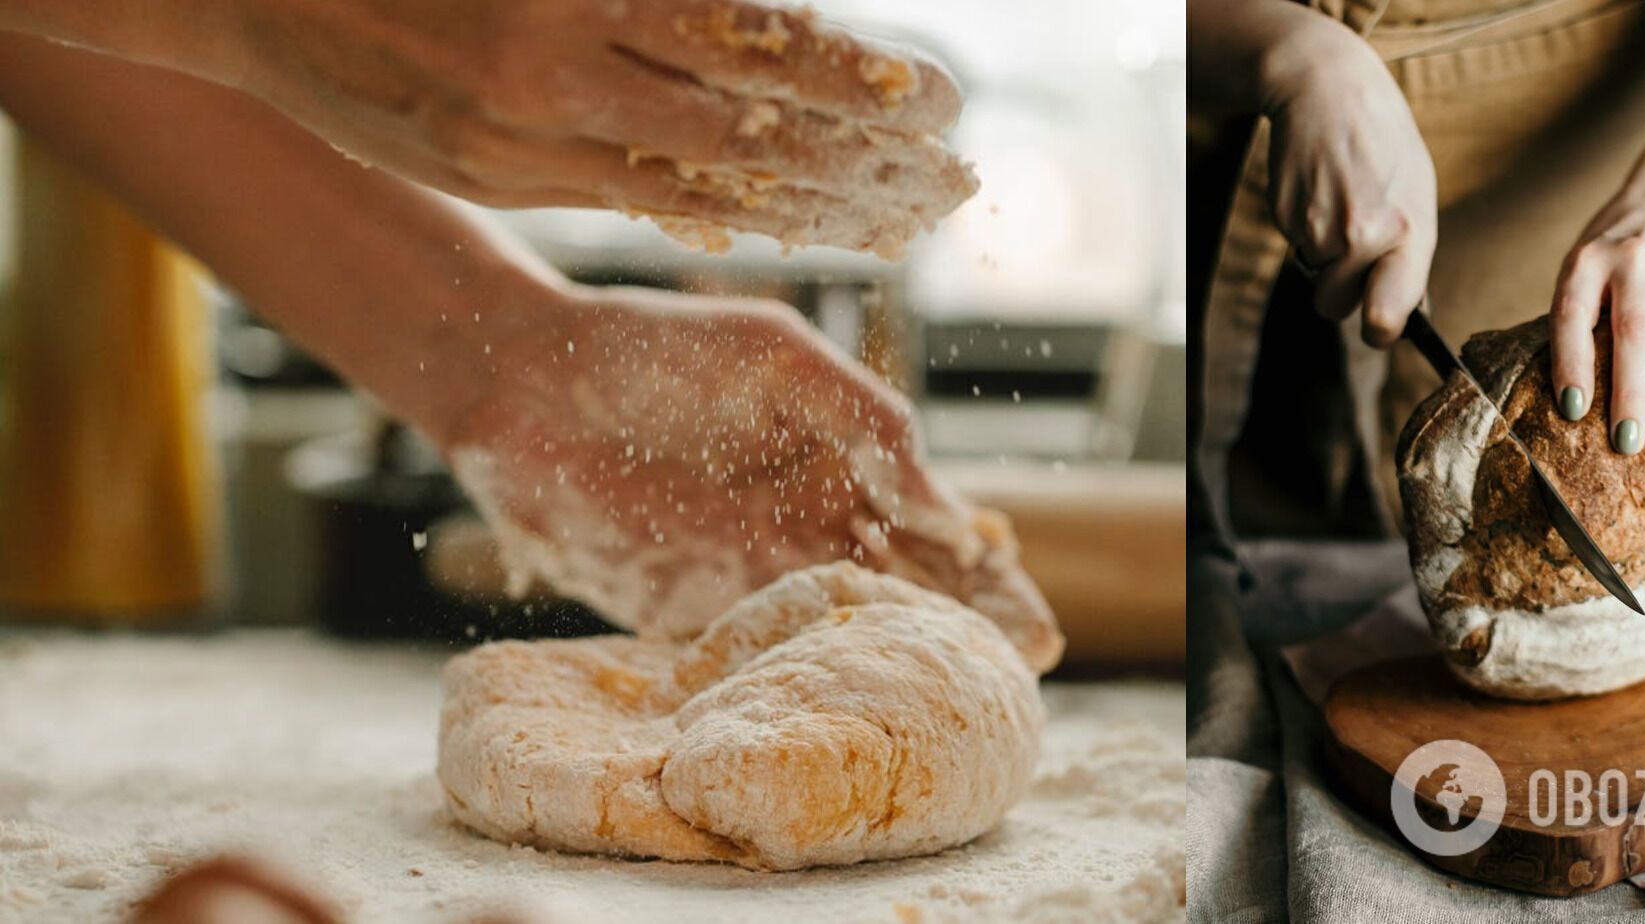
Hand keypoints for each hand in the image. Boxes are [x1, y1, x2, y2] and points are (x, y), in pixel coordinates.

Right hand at [216, 0, 970, 249]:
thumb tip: (764, 7)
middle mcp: (557, 61)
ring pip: (703, 183)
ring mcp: (526, 132)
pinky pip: (636, 202)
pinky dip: (727, 215)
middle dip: (863, 157)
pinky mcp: (502, 173)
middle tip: (951, 180)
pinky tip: (796, 224)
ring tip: (898, 222)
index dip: (852, 73)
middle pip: (750, 125)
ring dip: (813, 206)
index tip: (933, 98)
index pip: (754, 34)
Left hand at [434, 285, 1061, 670]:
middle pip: (909, 592)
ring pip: (850, 633)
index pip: (936, 529)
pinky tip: (856, 713)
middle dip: (969, 632)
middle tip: (1024, 673)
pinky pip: (764, 660)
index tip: (1036, 624)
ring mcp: (751, 574)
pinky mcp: (688, 615)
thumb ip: (867, 423)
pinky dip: (813, 689)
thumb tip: (946, 512)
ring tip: (968, 705)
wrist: (525, 383)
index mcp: (841, 463)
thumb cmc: (657, 350)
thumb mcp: (780, 359)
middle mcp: (806, 526)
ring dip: (907, 667)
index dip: (990, 576)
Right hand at [1259, 9, 1435, 345]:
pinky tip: (1319, 191)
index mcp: (1407, 232)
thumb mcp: (1416, 194)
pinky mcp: (1284, 216)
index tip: (1379, 327)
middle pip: (1336, 309)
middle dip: (1341, 293)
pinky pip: (1295, 247)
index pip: (1386, 317)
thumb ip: (1409, 252)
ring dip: (1323, 255)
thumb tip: (1396, 308)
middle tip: (1354, 255)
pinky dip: (1305, 229)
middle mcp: (1360, 237)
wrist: (1327, 91)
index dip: (1380, 331)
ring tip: (1340, 202)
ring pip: (1314, 277)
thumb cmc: (1382, 143)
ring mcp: (1316, 228)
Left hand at [1550, 193, 1644, 460]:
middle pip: (1636, 333)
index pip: (1574, 314)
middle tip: (1627, 444)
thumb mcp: (1579, 269)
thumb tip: (1570, 407)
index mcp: (1589, 261)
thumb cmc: (1607, 257)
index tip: (1572, 410)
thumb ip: (1577, 320)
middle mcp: (1640, 264)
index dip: (1571, 362)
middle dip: (1633, 393)